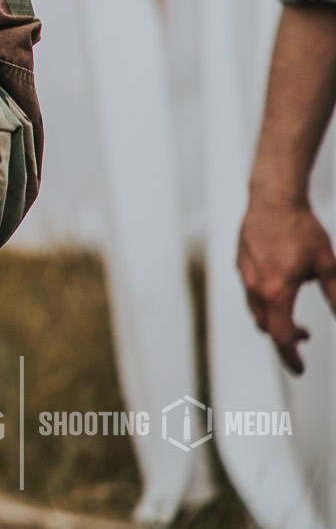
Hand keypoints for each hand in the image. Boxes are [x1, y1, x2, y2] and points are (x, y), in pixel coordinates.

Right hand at [238, 193, 335, 374]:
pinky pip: (251, 294)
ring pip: (257, 312)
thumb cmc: (300, 229)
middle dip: (285, 340)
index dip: (292, 358)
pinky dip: (265, 303)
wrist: (273, 198)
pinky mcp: (241, 264)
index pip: (282, 337)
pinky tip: (280, 291)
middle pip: (267, 328)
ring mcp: (245, 276)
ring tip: (295, 320)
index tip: (300, 369)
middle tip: (305, 340)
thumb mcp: (327, 267)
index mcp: (276, 293)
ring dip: (275, 321)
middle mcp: (255, 287)